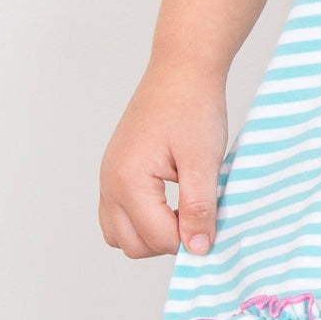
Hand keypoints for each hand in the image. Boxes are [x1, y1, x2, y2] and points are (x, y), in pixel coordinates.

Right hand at [98, 60, 228, 259]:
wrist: (181, 69)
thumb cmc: (193, 107)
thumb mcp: (203, 160)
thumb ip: (199, 208)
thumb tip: (198, 250)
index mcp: (127, 181)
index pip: (156, 238)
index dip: (189, 240)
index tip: (213, 221)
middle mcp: (108, 183)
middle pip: (132, 245)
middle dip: (167, 241)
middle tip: (199, 216)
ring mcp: (107, 177)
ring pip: (120, 235)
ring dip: (151, 234)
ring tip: (184, 210)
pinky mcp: (114, 171)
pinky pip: (117, 215)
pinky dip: (141, 220)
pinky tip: (170, 202)